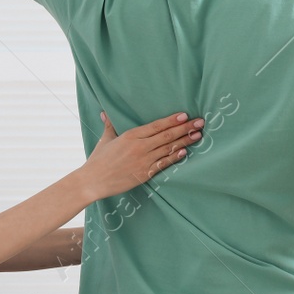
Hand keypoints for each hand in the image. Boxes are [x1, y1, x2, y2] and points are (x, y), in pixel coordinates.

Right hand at [81, 110, 202, 199]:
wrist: (93, 181)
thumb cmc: (98, 160)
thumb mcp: (105, 139)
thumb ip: (109, 125)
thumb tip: (105, 112)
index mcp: (131, 136)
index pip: (156, 125)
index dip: (172, 120)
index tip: (185, 115)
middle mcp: (139, 147)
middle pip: (167, 135)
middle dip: (185, 128)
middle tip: (200, 122)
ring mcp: (143, 161)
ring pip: (168, 149)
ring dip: (185, 142)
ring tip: (198, 135)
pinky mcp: (144, 174)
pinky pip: (163, 164)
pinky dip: (174, 158)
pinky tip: (185, 152)